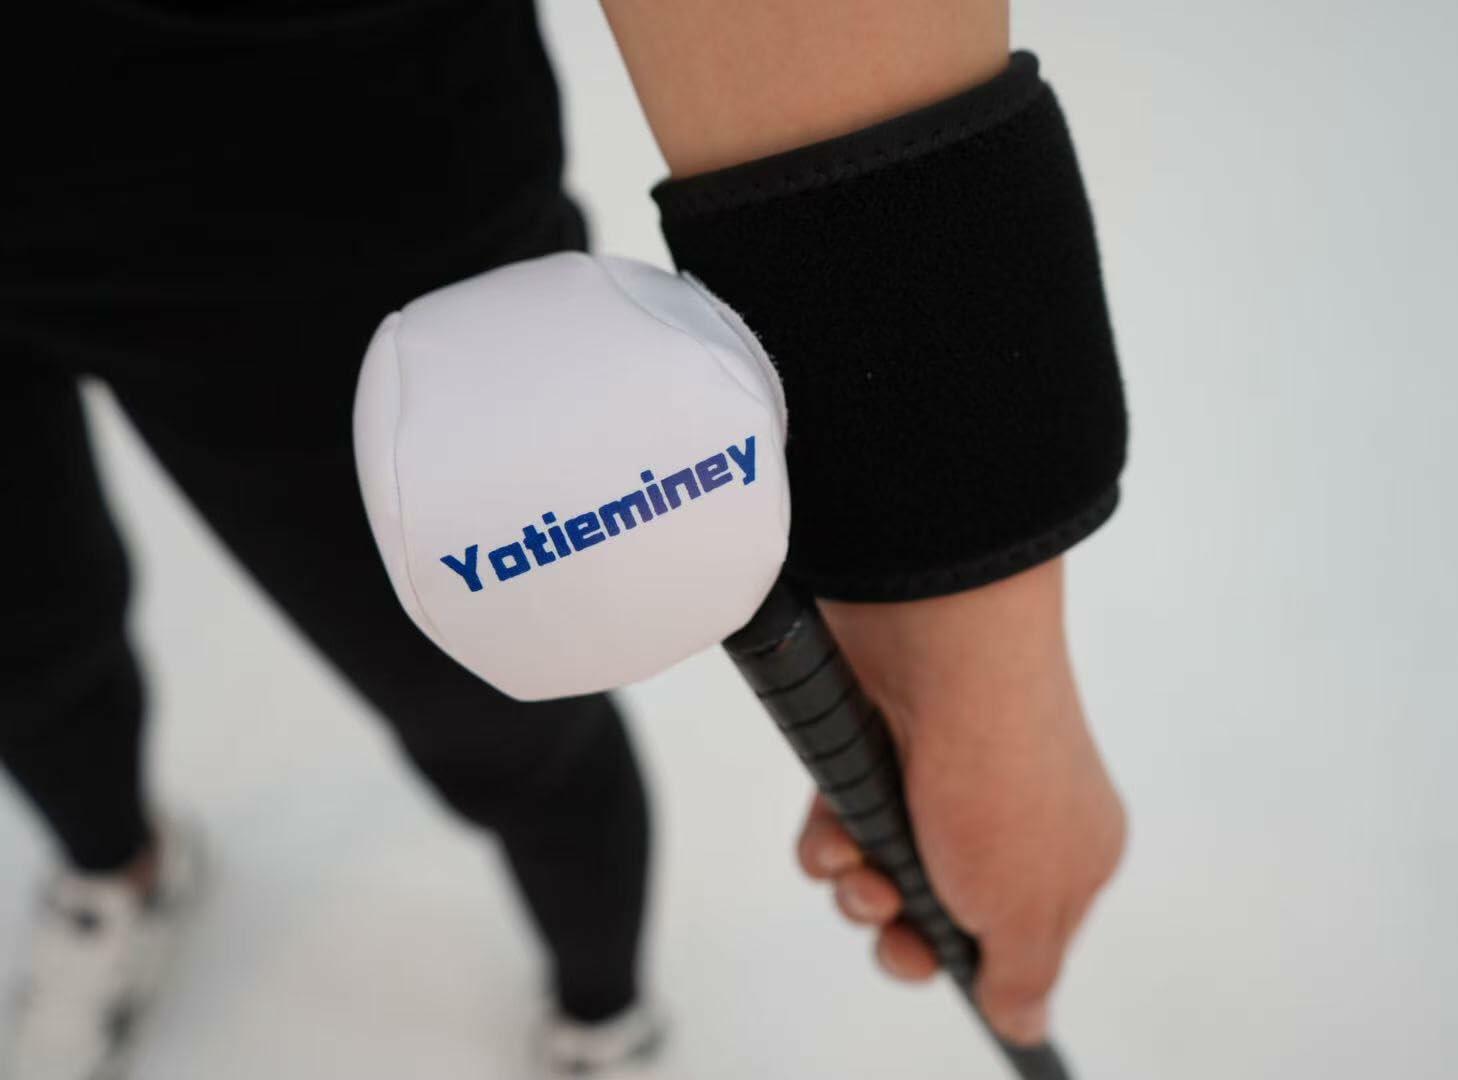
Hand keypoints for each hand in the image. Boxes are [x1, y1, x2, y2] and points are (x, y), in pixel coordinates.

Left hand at [795, 558, 1124, 1044]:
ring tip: (864, 870)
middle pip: (943, 915)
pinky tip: (835, 831)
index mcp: (1071, 852)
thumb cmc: (999, 777)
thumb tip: (1026, 1026)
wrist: (936, 644)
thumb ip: (1023, 974)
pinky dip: (831, 841)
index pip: (1024, 939)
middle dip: (907, 936)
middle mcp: (1006, 816)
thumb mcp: (1024, 904)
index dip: (980, 963)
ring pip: (883, 874)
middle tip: (898, 928)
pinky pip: (841, 827)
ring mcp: (936, 783)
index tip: (951, 967)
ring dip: (862, 889)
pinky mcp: (875, 752)